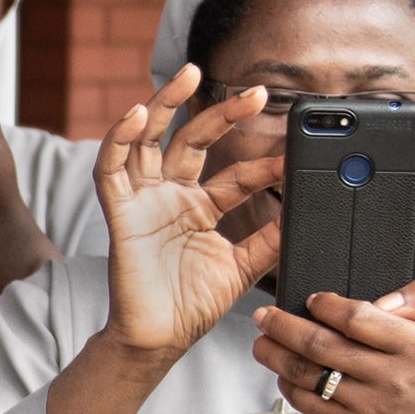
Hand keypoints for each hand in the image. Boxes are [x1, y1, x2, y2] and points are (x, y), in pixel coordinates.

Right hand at [97, 67, 281, 361]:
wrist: (159, 340)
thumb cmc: (192, 307)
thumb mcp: (244, 268)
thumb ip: (270, 241)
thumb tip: (303, 213)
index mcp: (201, 207)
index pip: (236, 172)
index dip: (266, 161)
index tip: (294, 152)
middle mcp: (172, 196)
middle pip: (193, 139)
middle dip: (223, 113)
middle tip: (257, 93)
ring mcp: (145, 200)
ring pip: (149, 139)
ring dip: (165, 103)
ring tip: (187, 73)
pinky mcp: (120, 212)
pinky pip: (111, 168)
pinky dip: (119, 139)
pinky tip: (137, 114)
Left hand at [254, 279, 414, 413]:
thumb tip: (381, 299)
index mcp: (412, 345)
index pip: (357, 319)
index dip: (326, 305)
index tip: (313, 299)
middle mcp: (388, 376)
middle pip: (322, 346)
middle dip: (284, 326)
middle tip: (265, 315)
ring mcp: (367, 404)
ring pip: (309, 376)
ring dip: (276, 356)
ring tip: (262, 340)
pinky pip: (308, 404)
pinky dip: (288, 385)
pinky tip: (282, 370)